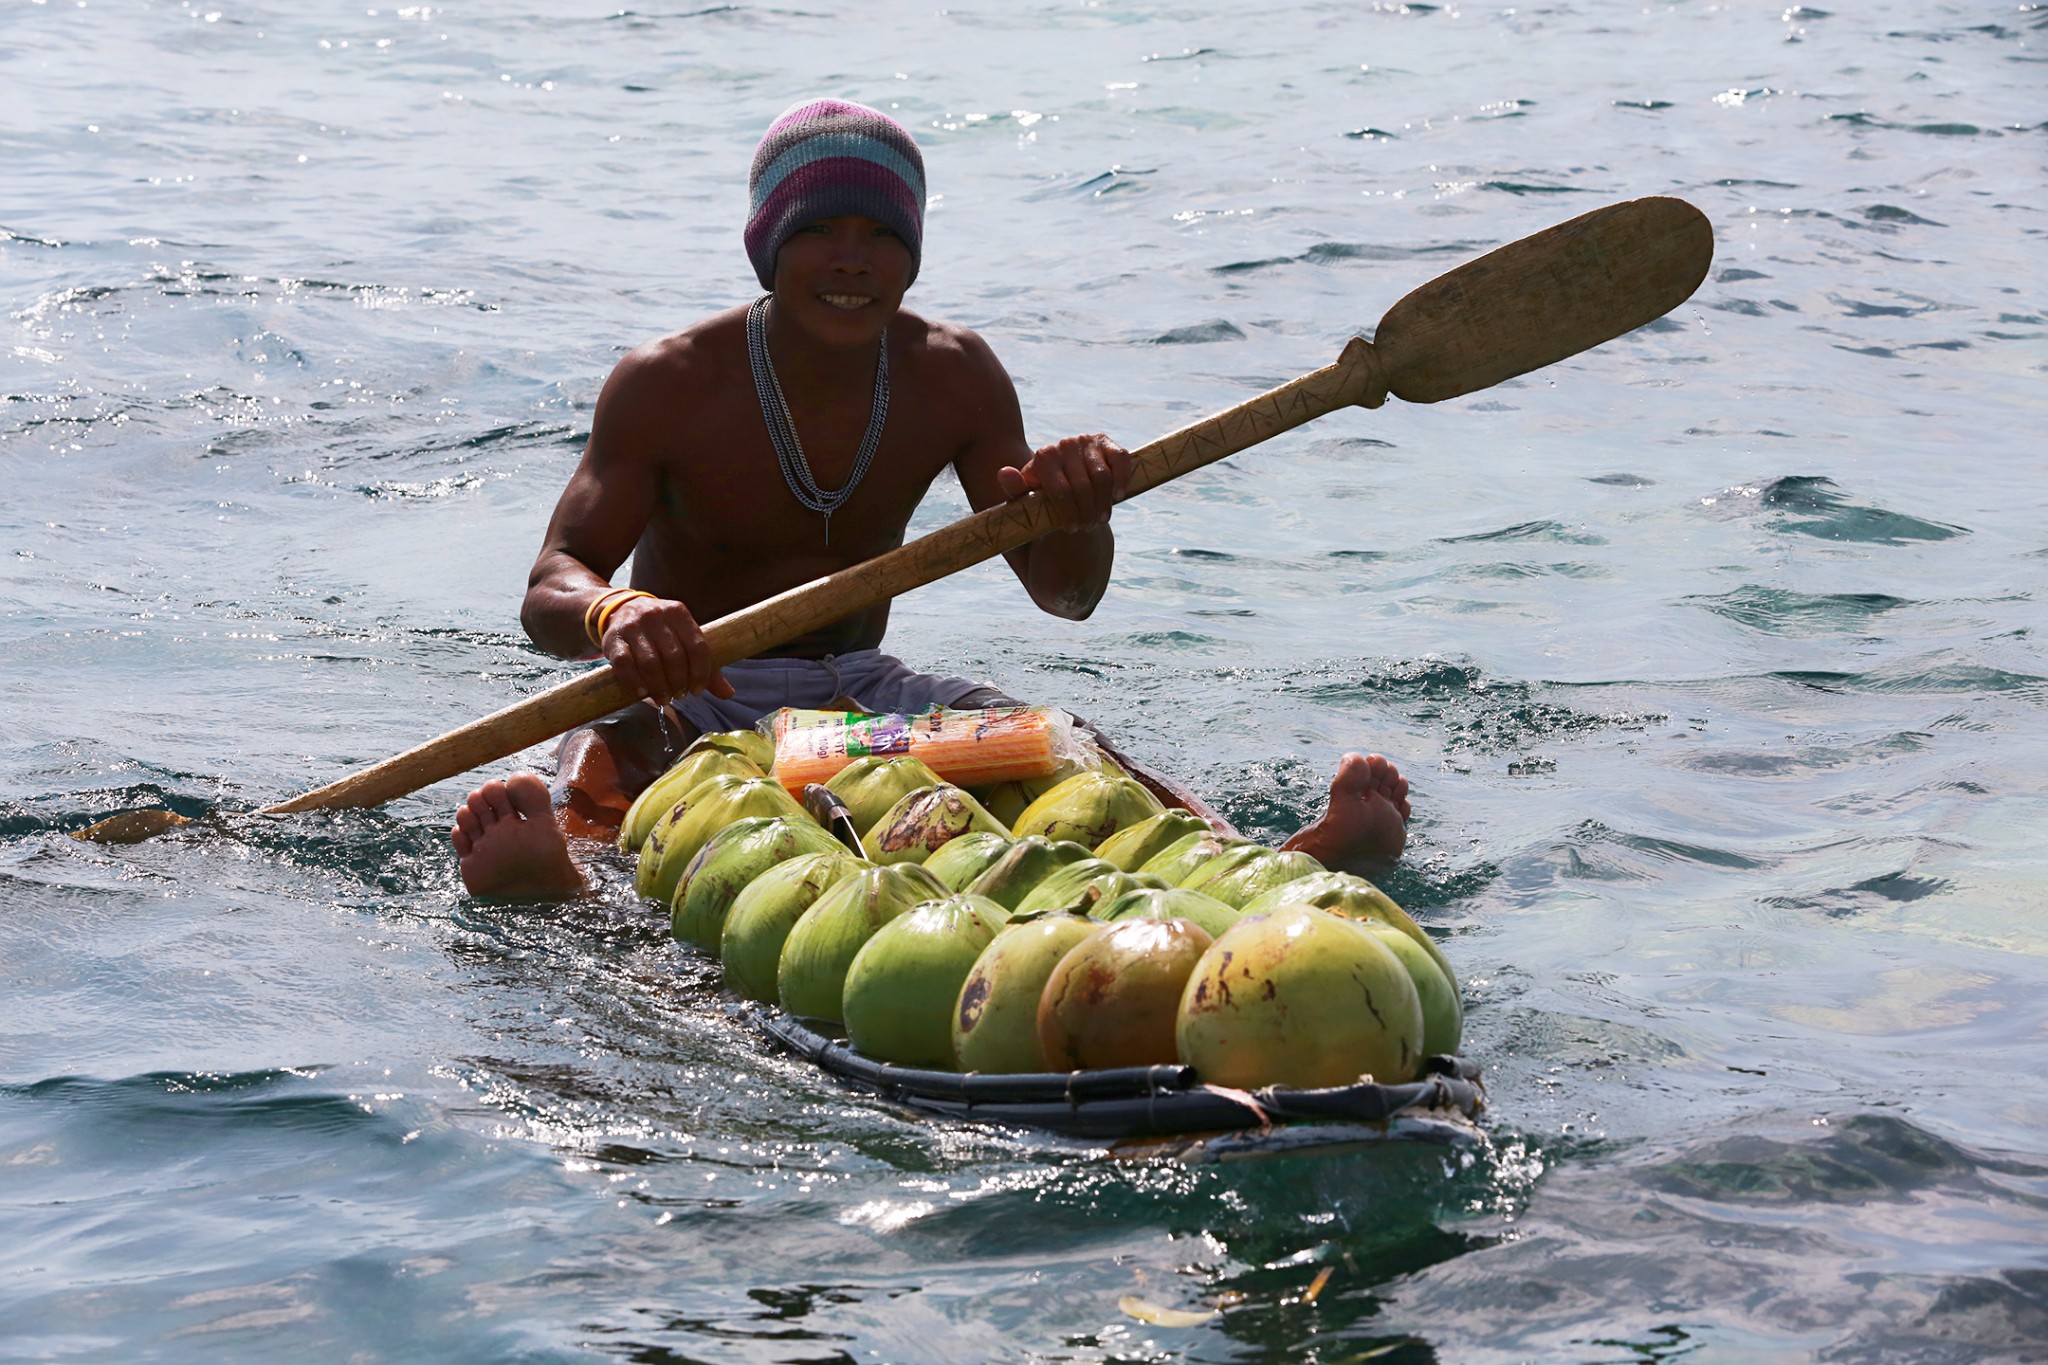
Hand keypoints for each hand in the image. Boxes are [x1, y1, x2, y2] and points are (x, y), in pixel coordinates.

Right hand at [598, 594, 734, 703]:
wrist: (620, 609)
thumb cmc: (661, 631)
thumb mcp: (684, 639)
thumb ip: (705, 665)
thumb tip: (728, 694)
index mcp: (679, 613)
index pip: (697, 647)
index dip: (700, 673)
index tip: (697, 690)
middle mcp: (657, 616)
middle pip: (674, 657)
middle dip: (679, 682)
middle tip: (680, 695)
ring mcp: (633, 626)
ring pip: (650, 662)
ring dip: (659, 686)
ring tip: (664, 699)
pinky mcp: (613, 639)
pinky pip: (625, 664)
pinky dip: (635, 682)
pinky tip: (643, 693)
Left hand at [996, 433, 1131, 531]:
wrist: (1062, 486)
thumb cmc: (1041, 497)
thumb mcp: (1026, 499)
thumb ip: (1015, 488)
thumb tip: (1004, 473)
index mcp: (1043, 456)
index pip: (1061, 491)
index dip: (1069, 513)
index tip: (1071, 530)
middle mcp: (1064, 443)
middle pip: (1083, 486)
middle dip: (1087, 511)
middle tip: (1088, 527)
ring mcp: (1086, 440)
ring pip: (1102, 477)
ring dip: (1103, 502)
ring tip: (1101, 518)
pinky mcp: (1106, 442)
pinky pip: (1120, 460)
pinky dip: (1121, 480)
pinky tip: (1117, 497)